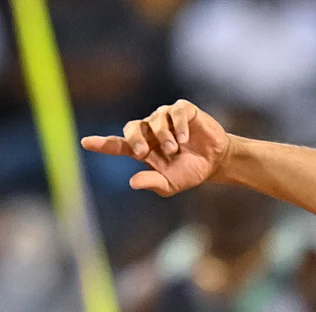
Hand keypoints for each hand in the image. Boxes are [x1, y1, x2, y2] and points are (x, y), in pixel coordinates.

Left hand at [81, 100, 229, 196]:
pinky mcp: (182, 110)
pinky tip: (183, 139)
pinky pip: (174, 113)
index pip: (117, 145)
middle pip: (131, 128)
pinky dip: (177, 126)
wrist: (216, 161)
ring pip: (154, 121)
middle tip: (141, 153)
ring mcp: (165, 118)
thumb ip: (153, 183)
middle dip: (134, 139)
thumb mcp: (171, 184)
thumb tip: (132, 182)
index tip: (86, 143)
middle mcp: (150, 130)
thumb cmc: (190, 172)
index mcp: (142, 148)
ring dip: (163, 137)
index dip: (102, 144)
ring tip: (174, 150)